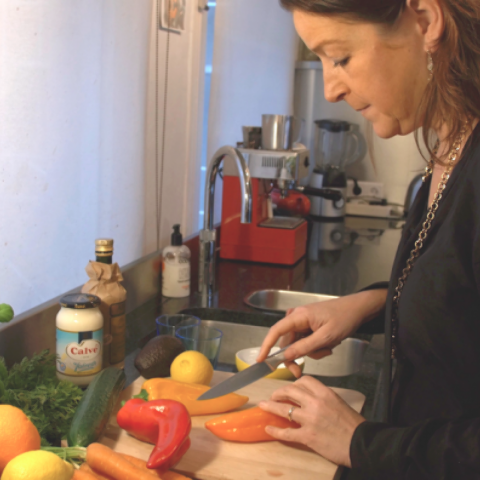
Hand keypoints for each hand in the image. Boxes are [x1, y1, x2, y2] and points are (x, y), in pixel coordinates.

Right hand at [257, 289, 386, 376]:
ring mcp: (303, 321)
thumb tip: (285, 356)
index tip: (260, 360)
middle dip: (297, 356)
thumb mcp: (326, 337)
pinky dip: (316, 347)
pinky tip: (328, 344)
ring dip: (312, 351)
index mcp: (299, 316)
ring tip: (328, 348)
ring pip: (298, 344)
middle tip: (299, 372)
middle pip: (287, 342)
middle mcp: (297, 317)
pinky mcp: (309, 325)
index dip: (266, 346)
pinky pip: (305, 341)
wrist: (358, 309)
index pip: (276, 331)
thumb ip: (305, 347)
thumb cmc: (344, 319)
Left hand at [258, 376, 364, 466]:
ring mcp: (310, 420)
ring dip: (271, 407)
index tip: (290, 388)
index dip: (294, 384)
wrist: (362, 443)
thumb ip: (323, 398)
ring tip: (264, 405)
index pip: (304, 381)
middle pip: (290, 391)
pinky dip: (276, 431)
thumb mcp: (338, 403)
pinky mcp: (307, 436)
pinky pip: (287, 433)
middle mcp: (315, 403)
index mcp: (324, 393)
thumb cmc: (353, 425)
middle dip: (279, 392)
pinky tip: (269, 429)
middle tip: (274, 396)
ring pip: (284, 409)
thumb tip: (309, 399)